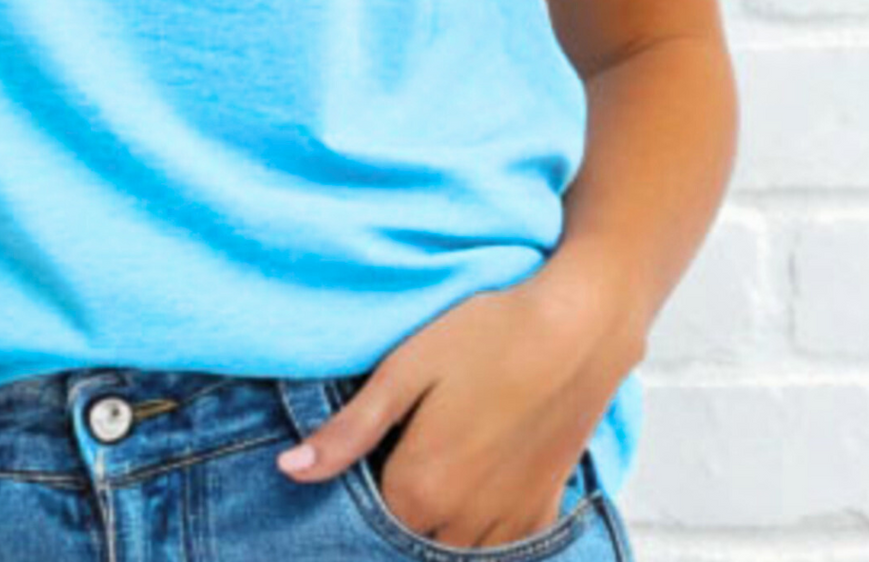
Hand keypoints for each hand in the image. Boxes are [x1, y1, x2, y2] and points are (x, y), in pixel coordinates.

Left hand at [276, 267, 640, 547]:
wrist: (579, 328)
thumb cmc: (486, 336)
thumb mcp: (404, 369)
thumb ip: (349, 430)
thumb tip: (289, 471)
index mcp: (420, 490)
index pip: (364, 516)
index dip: (359, 479)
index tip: (367, 443)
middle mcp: (463, 525)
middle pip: (409, 538)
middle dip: (397, 504)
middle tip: (404, 441)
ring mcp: (508, 523)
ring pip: (453, 550)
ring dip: (436, 523)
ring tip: (439, 455)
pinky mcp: (542, 510)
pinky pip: (500, 547)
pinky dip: (479, 530)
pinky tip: (474, 481)